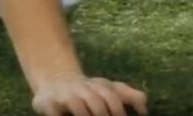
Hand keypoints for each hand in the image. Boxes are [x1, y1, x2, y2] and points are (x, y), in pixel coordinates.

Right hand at [31, 73, 148, 115]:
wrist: (55, 79)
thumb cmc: (88, 91)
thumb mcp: (109, 89)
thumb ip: (130, 96)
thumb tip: (144, 110)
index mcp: (99, 86)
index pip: (112, 98)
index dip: (118, 111)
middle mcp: (82, 89)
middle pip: (97, 103)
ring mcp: (65, 95)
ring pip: (78, 106)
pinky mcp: (47, 102)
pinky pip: (55, 112)